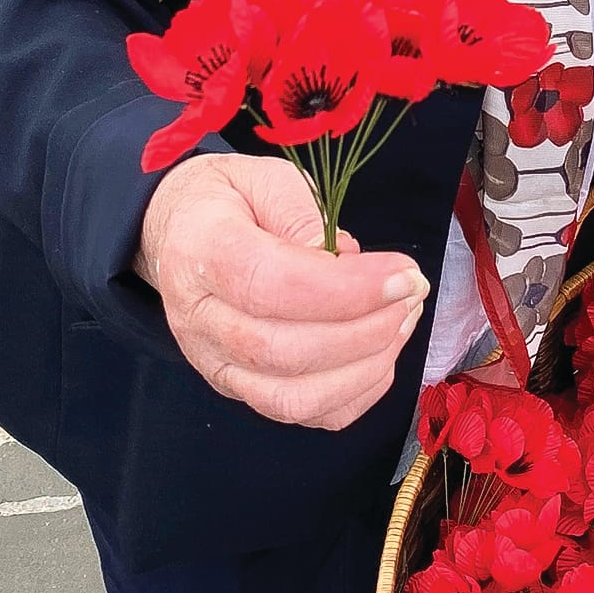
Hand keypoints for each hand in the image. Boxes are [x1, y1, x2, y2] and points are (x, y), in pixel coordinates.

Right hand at [136, 153, 430, 429]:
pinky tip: (380, 354)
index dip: (346, 290)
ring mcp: (215, 363)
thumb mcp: (265, 177)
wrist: (181, 232)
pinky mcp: (238, 389)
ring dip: (364, 367)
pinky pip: (301, 415)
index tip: (403, 274)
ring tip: (401, 320)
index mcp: (200, 251)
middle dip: (366, 330)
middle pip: (284, 351)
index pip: (271, 285)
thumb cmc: (230, 200)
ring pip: (293, 398)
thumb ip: (302, 214)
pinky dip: (353, 396)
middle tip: (412, 293)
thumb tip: (346, 261)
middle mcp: (199, 319)